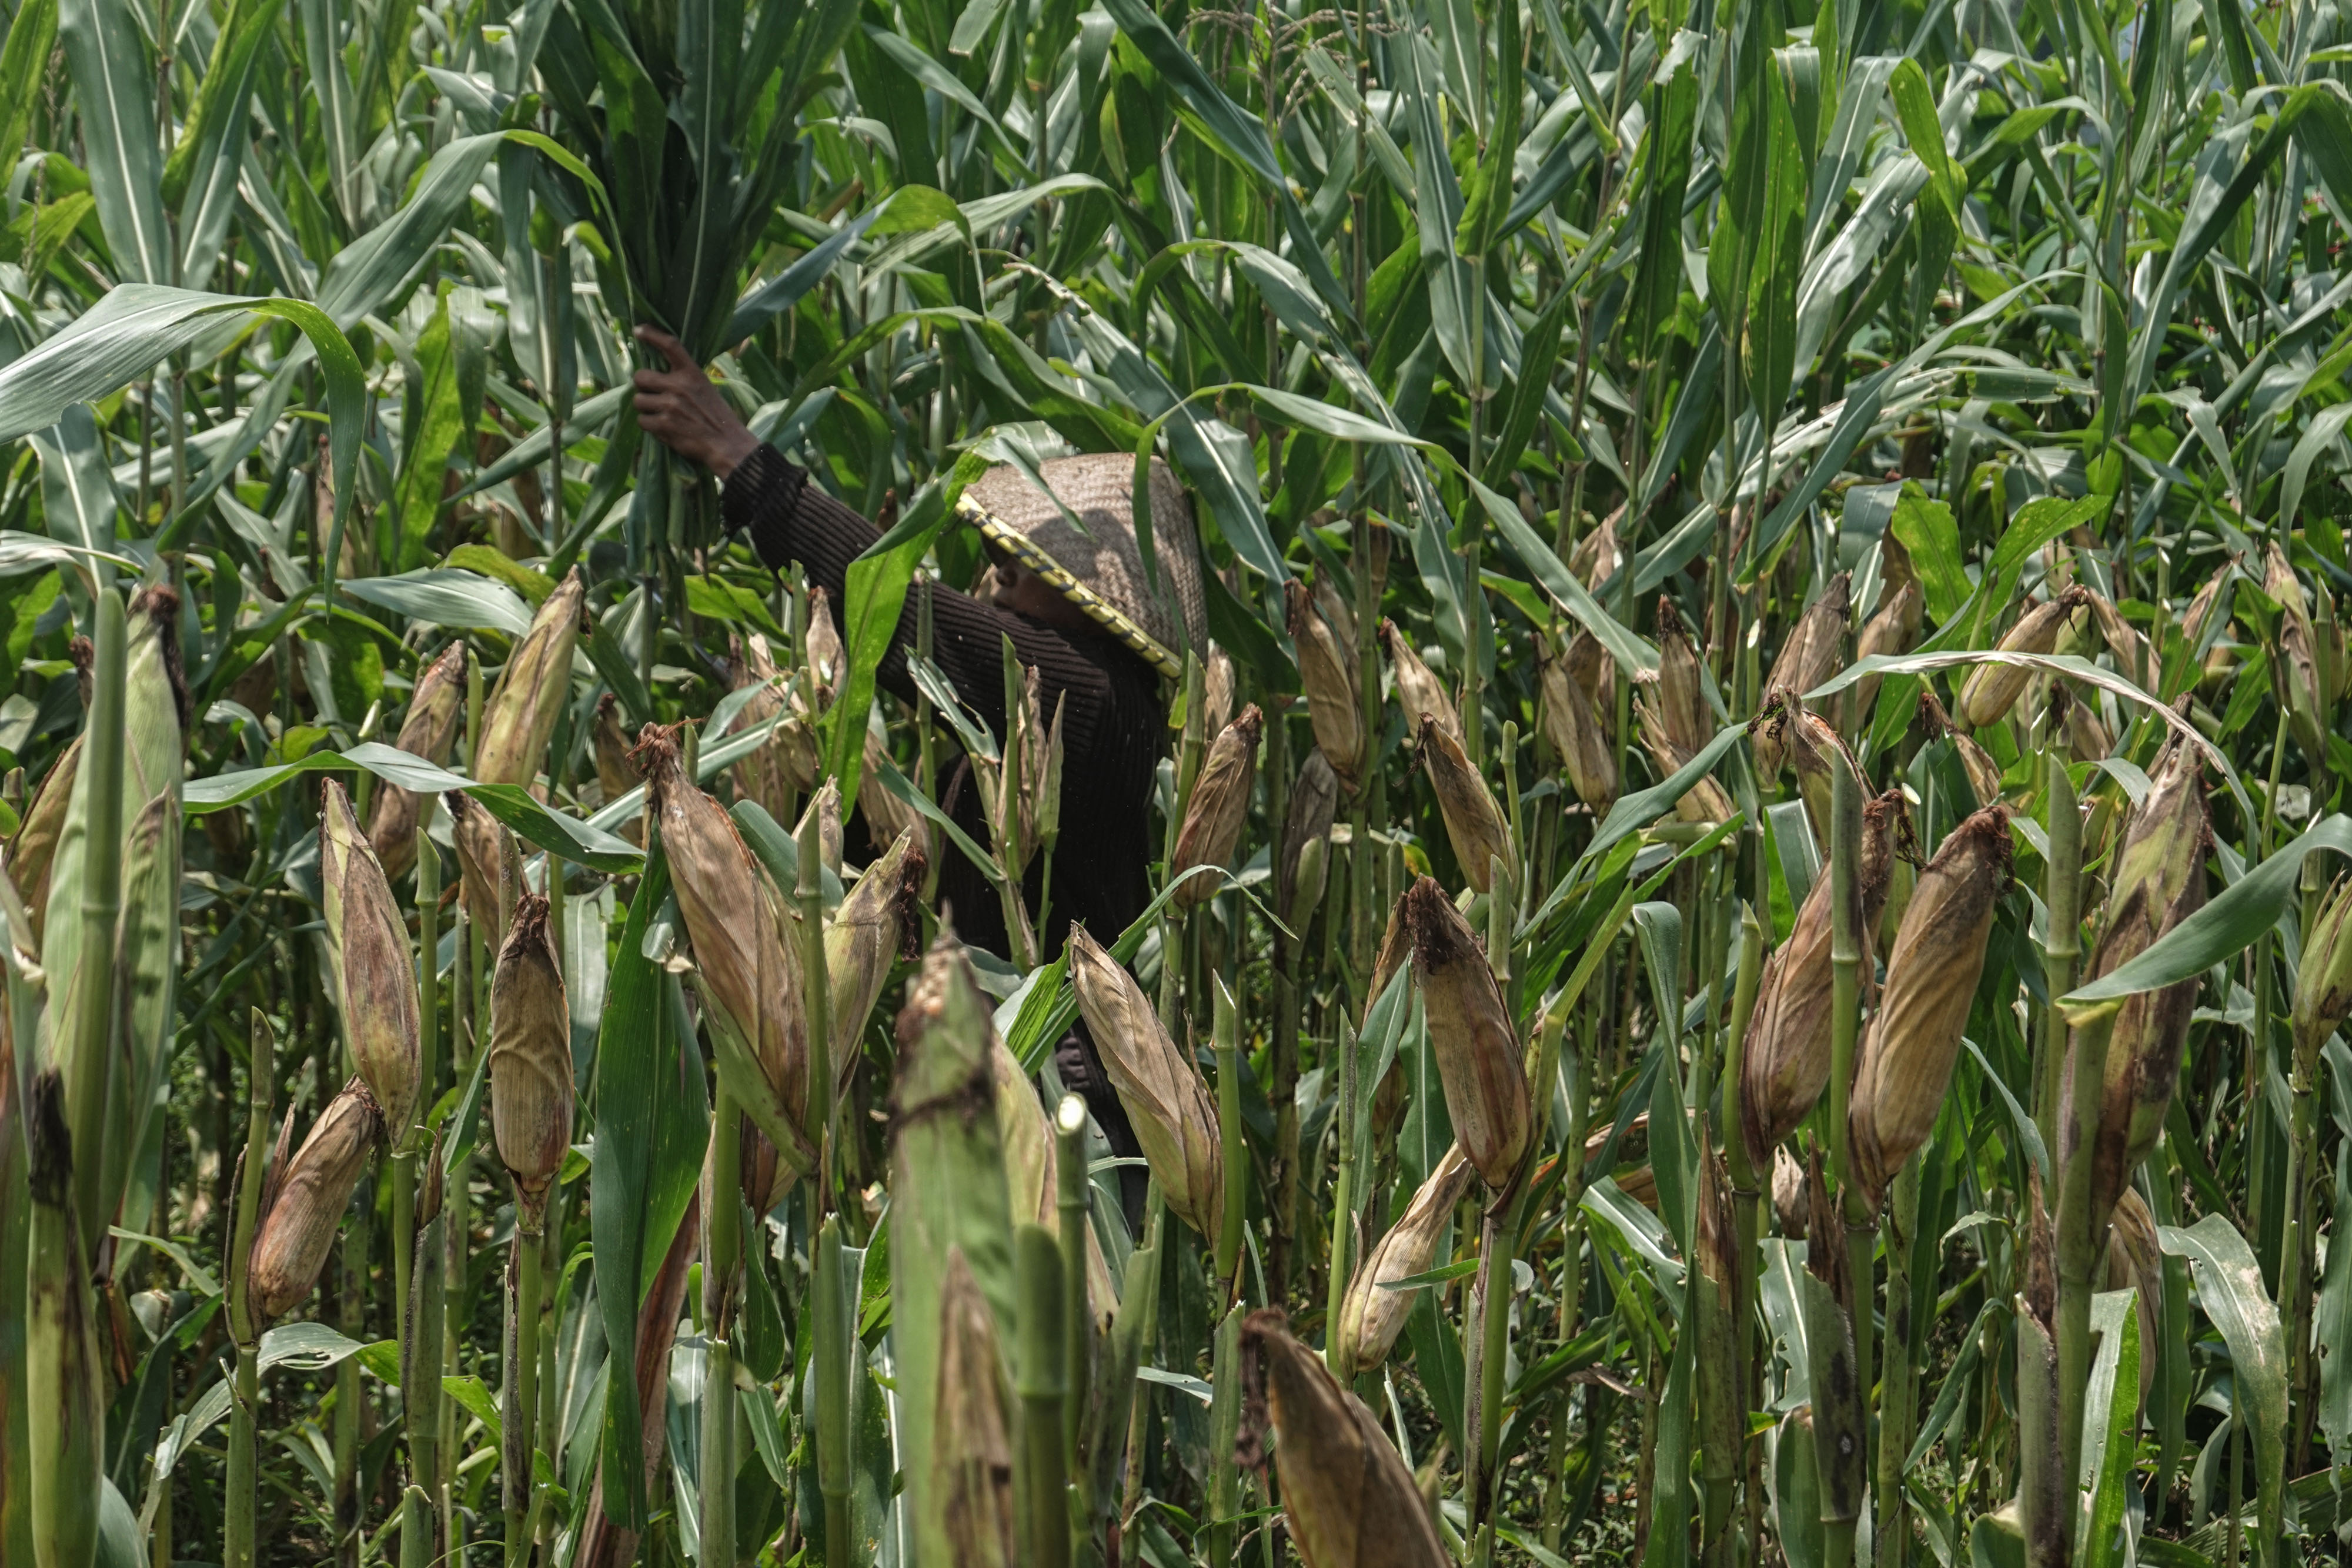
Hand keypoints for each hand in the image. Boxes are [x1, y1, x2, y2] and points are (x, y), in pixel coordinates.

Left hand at [632, 326, 760, 478]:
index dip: (652, 334)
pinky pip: (642, 421)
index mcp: (692, 373)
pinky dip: (651, 426)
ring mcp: (670, 405)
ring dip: (646, 409)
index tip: (638, 330)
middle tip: (653, 396)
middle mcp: (679, 386)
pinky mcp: (664, 424)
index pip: (670, 345)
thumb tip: (655, 376)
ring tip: (662, 415)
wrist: (727, 444)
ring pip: (638, 401)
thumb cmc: (716, 417)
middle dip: (643, 388)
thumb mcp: (705, 388)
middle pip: (640, 377)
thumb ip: (683, 379)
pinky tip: (665, 428)